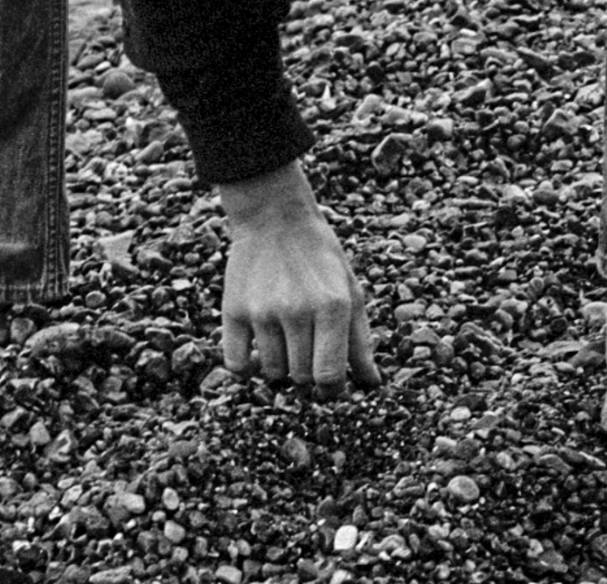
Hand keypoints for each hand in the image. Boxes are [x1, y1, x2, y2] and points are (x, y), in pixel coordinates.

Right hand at [219, 161, 379, 396]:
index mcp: (333, 307)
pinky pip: (237, 365)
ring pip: (272, 373)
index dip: (331, 389)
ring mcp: (262, 312)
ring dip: (280, 368)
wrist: (274, 217)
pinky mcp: (234, 312)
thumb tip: (372, 385)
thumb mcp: (350, 291)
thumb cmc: (319, 256)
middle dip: (307, 376)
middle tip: (307, 356)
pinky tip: (257, 355)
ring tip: (285, 343)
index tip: (329, 383)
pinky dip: (247, 369)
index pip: (329, 376)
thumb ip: (361, 342)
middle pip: (301, 378)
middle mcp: (297, 312)